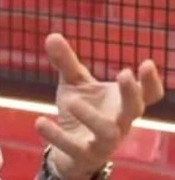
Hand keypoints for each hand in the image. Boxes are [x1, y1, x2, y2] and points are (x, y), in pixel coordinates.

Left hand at [34, 33, 163, 178]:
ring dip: (91, 116)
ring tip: (71, 101)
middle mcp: (119, 123)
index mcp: (121, 103)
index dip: (150, 82)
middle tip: (124, 72)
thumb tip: (51, 34)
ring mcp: (104, 142)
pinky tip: (39, 121)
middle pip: (134, 109)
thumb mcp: (73, 84)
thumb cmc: (80, 111)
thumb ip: (66, 62)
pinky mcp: (84, 155)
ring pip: (107, 132)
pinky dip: (56, 135)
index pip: (147, 94)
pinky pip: (73, 147)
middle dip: (131, 92)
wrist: (69, 150)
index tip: (146, 63)